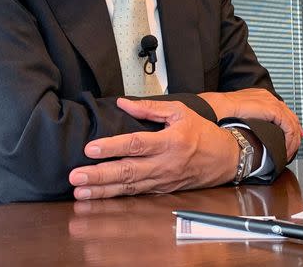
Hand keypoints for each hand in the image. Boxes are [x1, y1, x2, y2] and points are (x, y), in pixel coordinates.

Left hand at [68, 98, 238, 199]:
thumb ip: (150, 108)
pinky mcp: (162, 190)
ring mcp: (163, 180)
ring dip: (103, 191)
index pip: (135, 144)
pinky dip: (116, 198)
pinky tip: (99, 198)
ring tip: (80, 193)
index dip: (112, 147)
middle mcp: (164, 164)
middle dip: (99, 175)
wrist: (226, 159)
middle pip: (127, 171)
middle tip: (76, 177)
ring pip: (129, 188)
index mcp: (169, 141)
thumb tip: (123, 103)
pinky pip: (136, 195)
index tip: (90, 149)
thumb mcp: (180, 112)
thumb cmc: (202, 133)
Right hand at [200, 88, 302, 158]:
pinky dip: (290, 140)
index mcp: (260, 96)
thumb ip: (251, 120)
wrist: (220, 107)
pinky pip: (289, 127)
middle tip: (294, 145)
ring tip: (288, 152)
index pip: (281, 110)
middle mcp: (268, 97)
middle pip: (290, 115)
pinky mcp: (274, 110)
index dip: (288, 124)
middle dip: (295, 132)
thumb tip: (254, 131)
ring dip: (292, 140)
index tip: (291, 136)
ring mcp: (272, 102)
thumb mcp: (240, 116)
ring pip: (292, 122)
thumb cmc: (224, 112)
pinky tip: (286, 149)